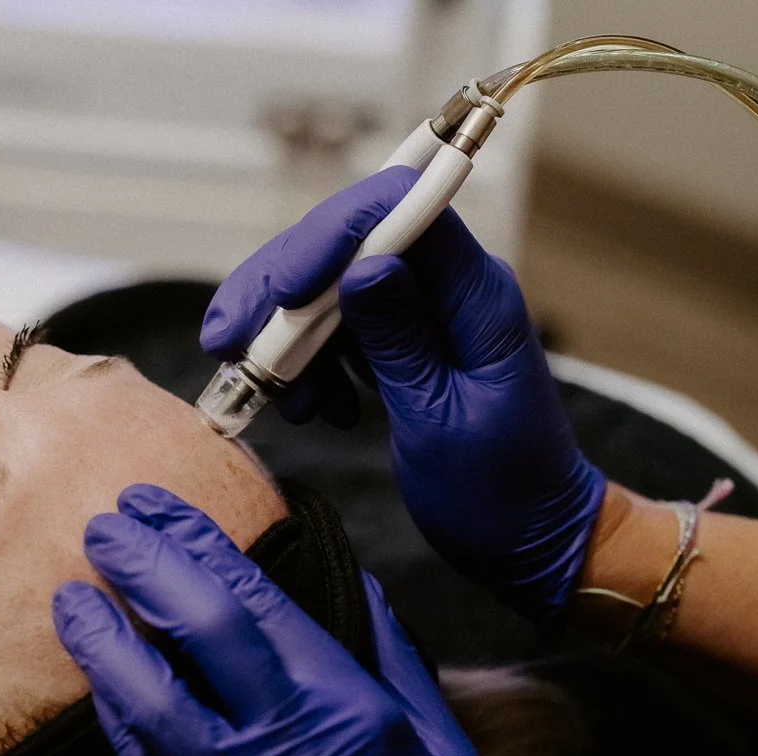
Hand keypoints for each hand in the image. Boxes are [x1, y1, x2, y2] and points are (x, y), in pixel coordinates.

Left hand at [51, 484, 546, 755]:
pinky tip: (94, 680)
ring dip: (104, 640)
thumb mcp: (443, 745)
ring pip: (149, 700)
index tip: (158, 507)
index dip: (198, 544)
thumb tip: (357, 582)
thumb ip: (395, 655)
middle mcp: (285, 742)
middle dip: (144, 566)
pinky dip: (116, 718)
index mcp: (349, 704)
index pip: (257, 599)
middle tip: (105, 525)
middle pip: (196, 630)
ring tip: (70, 595)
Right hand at [203, 167, 607, 624]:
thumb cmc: (501, 495)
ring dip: (288, 337)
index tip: (278, 296)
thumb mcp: (439, 424)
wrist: (532, 540)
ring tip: (282, 401)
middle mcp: (452, 289)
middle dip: (280, 291)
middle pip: (349, 244)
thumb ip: (400, 342)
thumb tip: (364, 266)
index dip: (328, 239)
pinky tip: (312, 409)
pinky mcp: (407, 343)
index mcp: (477, 296)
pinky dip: (310, 363)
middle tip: (225, 343)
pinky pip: (341, 328)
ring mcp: (428, 313)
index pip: (398, 213)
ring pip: (334, 288)